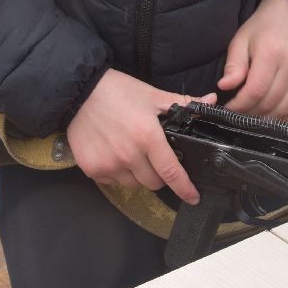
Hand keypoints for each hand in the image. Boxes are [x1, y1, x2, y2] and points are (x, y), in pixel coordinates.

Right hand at [66, 70, 215, 203]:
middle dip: (159, 174)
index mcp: (148, 137)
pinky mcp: (92, 168)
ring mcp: (109, 164)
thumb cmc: (116, 91)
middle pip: (154, 183)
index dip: (185, 188)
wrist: (77, 91)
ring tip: (130, 152)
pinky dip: (117, 173)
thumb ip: (183, 103)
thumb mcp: (152, 95)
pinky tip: (113, 153)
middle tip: (153, 156)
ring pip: (133, 185)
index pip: (172, 172)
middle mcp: (128, 155)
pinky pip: (112, 182)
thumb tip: (210, 102)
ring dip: (137, 175)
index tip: (193, 197)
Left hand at [218, 0, 287, 121]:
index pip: (255, 91)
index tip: (229, 110)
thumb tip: (224, 87)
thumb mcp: (241, 40)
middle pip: (271, 103)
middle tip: (240, 114)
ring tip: (255, 115)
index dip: (240, 106)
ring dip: (268, 118)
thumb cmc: (262, 28)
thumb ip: (234, 65)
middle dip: (251, 114)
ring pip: (287, 109)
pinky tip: (275, 115)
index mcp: (271, 53)